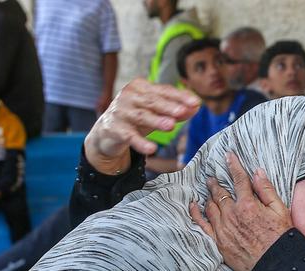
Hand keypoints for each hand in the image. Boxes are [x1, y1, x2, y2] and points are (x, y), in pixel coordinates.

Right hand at [84, 78, 198, 173]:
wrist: (108, 131)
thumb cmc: (136, 117)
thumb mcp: (157, 112)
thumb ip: (177, 109)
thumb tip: (196, 106)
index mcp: (141, 87)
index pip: (163, 91)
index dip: (179, 96)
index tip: (195, 102)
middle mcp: (129, 96)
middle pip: (152, 101)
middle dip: (168, 106)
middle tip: (182, 111)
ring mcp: (121, 112)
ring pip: (141, 116)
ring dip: (156, 120)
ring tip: (171, 125)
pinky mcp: (115, 129)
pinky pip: (130, 136)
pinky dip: (140, 143)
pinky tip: (151, 148)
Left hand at [190, 153, 291, 270]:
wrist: (274, 265)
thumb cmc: (281, 238)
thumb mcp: (280, 211)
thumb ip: (266, 190)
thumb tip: (257, 172)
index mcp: (248, 204)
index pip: (239, 179)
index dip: (233, 165)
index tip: (228, 155)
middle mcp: (232, 214)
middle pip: (220, 192)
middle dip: (216, 182)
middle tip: (212, 176)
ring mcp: (223, 228)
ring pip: (210, 206)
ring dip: (208, 195)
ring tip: (208, 189)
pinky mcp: (218, 241)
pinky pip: (202, 224)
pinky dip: (196, 212)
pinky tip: (193, 204)